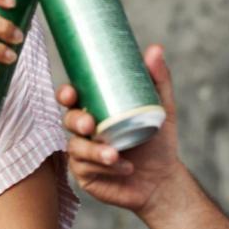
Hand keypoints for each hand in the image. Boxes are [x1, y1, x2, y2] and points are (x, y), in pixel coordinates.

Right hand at [56, 44, 182, 214]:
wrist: (163, 179)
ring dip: (94, 151)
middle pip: (68, 120)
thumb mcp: (161, 108)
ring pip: (76, 147)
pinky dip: (106, 168)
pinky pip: (86, 169)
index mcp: (96, 110)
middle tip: (90, 125)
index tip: (71, 93)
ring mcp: (83, 154)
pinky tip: (125, 167)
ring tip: (114, 154)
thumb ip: (158, 79)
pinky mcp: (86, 175)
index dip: (65, 93)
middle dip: (76, 121)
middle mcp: (85, 131)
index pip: (73, 98)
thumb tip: (156, 48)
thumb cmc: (158, 141)